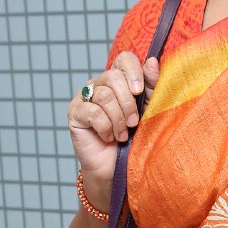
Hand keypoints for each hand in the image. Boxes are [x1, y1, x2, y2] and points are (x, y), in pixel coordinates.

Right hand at [66, 50, 160, 188]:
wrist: (117, 168)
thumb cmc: (134, 139)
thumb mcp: (148, 111)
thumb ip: (151, 87)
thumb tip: (152, 61)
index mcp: (118, 80)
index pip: (123, 59)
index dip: (133, 71)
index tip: (139, 91)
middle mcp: (99, 84)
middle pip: (113, 77)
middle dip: (128, 103)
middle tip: (134, 123)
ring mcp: (84, 97)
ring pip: (104, 96)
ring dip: (118, 119)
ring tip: (123, 134)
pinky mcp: (75, 113)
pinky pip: (93, 112)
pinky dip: (106, 128)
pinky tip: (109, 137)